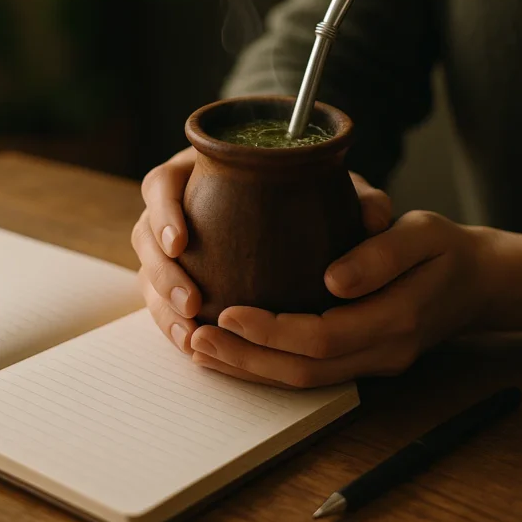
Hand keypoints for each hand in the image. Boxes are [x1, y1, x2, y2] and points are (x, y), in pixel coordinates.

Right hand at [131, 151, 394, 354]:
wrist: (300, 216)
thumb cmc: (311, 193)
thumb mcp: (333, 188)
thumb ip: (356, 196)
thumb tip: (377, 219)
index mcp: (198, 173)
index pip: (162, 184)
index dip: (164, 211)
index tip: (182, 241)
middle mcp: (176, 209)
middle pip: (144, 235)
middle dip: (162, 272)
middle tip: (192, 300)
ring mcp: (172, 247)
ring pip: (149, 275)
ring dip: (164, 307)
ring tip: (191, 334)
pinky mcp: (179, 280)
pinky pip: (163, 304)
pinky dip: (174, 327)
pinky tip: (193, 348)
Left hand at [189, 212, 521, 387]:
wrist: (480, 282)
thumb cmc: (447, 249)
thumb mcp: (425, 233)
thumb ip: (383, 254)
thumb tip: (333, 280)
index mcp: (396, 319)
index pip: (323, 336)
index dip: (271, 330)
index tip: (229, 310)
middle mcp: (383, 352)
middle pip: (304, 369)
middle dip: (245, 357)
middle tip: (195, 336)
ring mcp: (373, 364)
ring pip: (303, 380)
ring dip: (249, 368)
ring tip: (199, 349)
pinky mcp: (362, 362)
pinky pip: (310, 373)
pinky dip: (266, 367)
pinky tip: (232, 353)